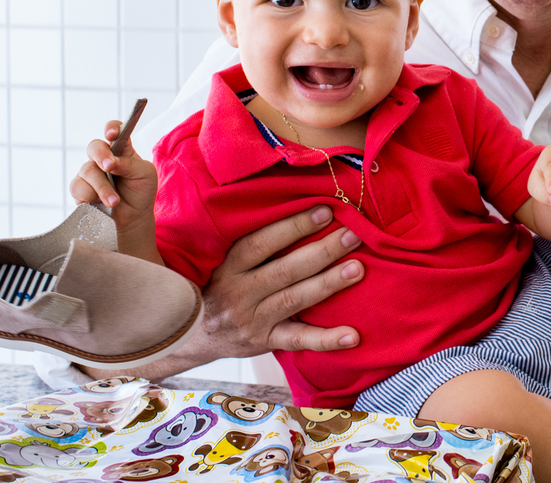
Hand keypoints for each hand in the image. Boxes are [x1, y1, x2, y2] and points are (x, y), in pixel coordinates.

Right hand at [71, 118, 158, 259]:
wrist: (133, 218)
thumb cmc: (141, 192)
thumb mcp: (145, 174)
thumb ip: (129, 164)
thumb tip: (110, 162)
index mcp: (122, 149)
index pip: (115, 131)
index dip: (111, 128)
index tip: (111, 135)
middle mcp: (104, 158)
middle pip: (94, 146)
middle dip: (100, 155)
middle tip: (109, 167)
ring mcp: (90, 173)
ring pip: (87, 170)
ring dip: (102, 187)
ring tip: (114, 201)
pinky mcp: (80, 189)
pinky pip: (78, 187)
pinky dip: (90, 197)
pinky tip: (100, 204)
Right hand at [194, 206, 365, 357]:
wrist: (193, 334)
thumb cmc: (220, 286)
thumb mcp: (224, 262)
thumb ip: (255, 244)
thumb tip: (301, 208)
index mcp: (229, 266)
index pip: (260, 243)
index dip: (293, 227)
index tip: (325, 211)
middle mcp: (239, 293)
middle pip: (285, 270)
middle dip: (322, 251)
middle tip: (353, 235)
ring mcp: (253, 320)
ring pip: (294, 299)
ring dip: (328, 283)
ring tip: (358, 269)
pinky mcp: (265, 342)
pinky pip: (299, 341)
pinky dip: (327, 340)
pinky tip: (353, 335)